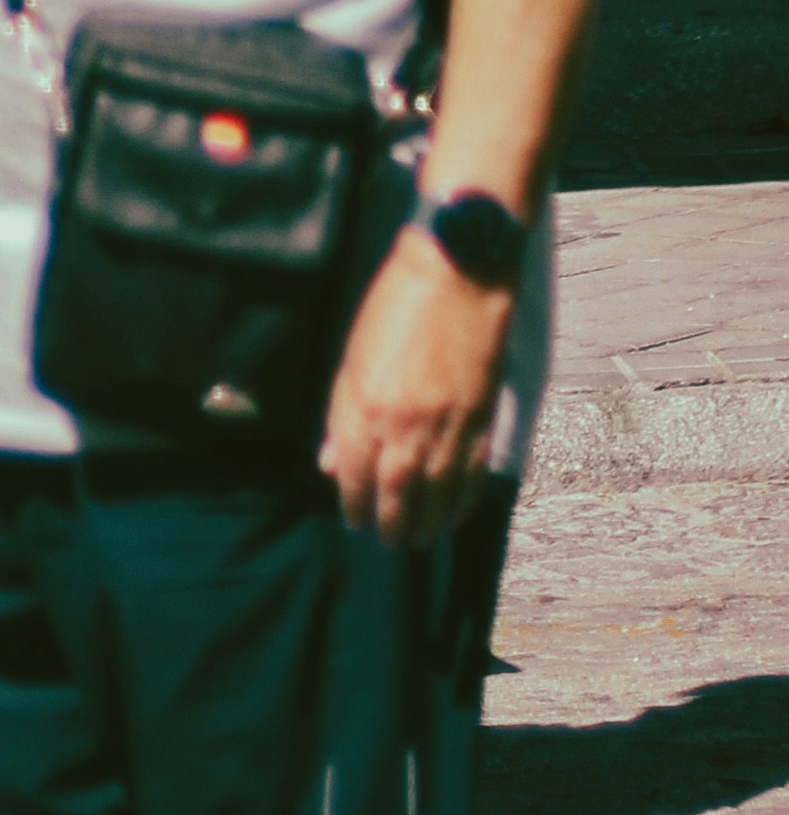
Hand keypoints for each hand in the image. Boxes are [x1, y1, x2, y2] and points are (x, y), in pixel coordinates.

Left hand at [321, 228, 514, 540]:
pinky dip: (463, 501)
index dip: (354, 502)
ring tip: (418, 537)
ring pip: (437, 495)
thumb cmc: (395, 304)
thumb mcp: (353, 355)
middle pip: (397, 494)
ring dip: (427, 522)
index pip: (356, 475)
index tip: (354, 518)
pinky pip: (471, 476)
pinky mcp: (481, 422)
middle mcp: (406, 429)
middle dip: (391, 522)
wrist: (457, 275)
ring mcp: (447, 429)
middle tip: (388, 539)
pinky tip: (455, 515)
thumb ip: (342, 413)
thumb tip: (332, 459)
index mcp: (366, 408)